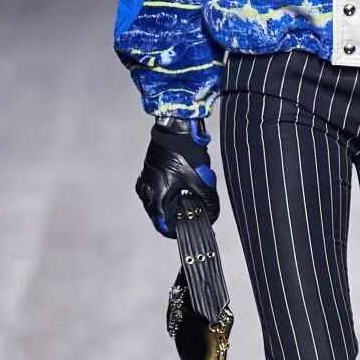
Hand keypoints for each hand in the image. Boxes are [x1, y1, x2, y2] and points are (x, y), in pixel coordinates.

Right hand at [136, 118, 219, 234]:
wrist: (175, 129)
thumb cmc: (183, 153)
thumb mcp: (199, 181)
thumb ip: (207, 202)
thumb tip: (213, 214)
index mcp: (155, 199)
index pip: (165, 227)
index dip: (181, 230)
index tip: (195, 228)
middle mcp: (147, 193)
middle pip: (166, 215)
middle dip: (184, 211)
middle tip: (199, 205)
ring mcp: (147, 183)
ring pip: (165, 202)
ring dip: (180, 200)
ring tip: (196, 188)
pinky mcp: (150, 174)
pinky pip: (162, 190)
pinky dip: (175, 190)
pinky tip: (188, 181)